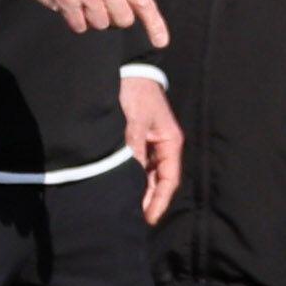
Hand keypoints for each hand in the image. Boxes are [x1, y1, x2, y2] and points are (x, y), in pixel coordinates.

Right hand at [27, 0, 169, 46]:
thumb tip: (137, 14)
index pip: (143, 2)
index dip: (155, 24)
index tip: (161, 42)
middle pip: (123, 20)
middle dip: (113, 19)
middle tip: (100, 4)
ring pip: (101, 25)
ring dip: (91, 18)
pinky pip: (80, 26)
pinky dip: (75, 20)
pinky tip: (69, 4)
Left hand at [120, 72, 184, 224]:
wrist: (122, 65)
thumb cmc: (134, 90)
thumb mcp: (134, 120)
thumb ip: (132, 149)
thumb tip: (130, 179)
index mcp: (170, 141)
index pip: (169, 180)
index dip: (159, 201)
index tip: (146, 219)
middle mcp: (161, 145)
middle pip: (157, 181)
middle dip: (146, 200)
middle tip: (130, 219)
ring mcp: (147, 143)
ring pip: (144, 174)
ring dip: (136, 190)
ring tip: (122, 208)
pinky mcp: (133, 139)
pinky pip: (133, 164)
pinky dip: (127, 176)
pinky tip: (116, 186)